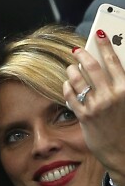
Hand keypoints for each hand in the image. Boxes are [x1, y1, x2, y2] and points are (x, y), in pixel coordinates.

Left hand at [63, 29, 124, 185]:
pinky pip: (70, 96)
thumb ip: (116, 84)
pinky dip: (66, 87)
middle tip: (76, 51)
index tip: (98, 34)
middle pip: (92, 67)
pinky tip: (66, 85)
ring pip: (78, 80)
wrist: (121, 150)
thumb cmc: (124, 124)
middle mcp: (111, 95)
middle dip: (82, 55)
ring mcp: (96, 106)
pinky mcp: (84, 116)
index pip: (113, 60)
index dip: (104, 45)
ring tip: (69, 68)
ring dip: (71, 71)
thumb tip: (103, 68)